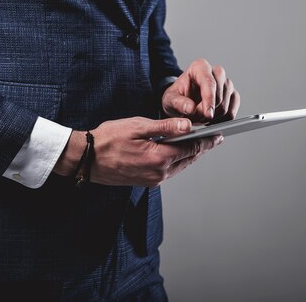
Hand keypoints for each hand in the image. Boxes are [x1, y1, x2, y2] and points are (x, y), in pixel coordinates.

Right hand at [53, 116, 223, 186]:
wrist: (86, 159)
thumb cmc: (108, 139)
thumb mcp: (138, 126)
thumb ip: (165, 127)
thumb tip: (189, 125)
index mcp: (159, 157)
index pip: (192, 147)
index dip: (207, 140)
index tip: (219, 134)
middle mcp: (159, 173)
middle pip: (189, 158)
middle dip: (202, 147)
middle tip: (215, 137)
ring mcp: (153, 179)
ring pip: (180, 165)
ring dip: (190, 154)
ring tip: (200, 142)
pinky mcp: (146, 181)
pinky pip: (169, 170)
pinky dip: (177, 160)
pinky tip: (177, 151)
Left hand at [162, 58, 239, 122]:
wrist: (182, 103)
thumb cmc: (176, 97)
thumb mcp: (170, 100)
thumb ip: (178, 103)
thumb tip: (191, 108)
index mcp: (200, 67)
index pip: (209, 82)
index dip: (209, 100)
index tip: (207, 114)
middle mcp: (216, 73)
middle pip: (220, 95)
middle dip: (209, 111)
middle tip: (196, 118)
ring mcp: (227, 84)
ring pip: (227, 105)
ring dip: (214, 117)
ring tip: (200, 118)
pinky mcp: (232, 96)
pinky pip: (231, 112)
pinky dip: (222, 121)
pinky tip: (211, 121)